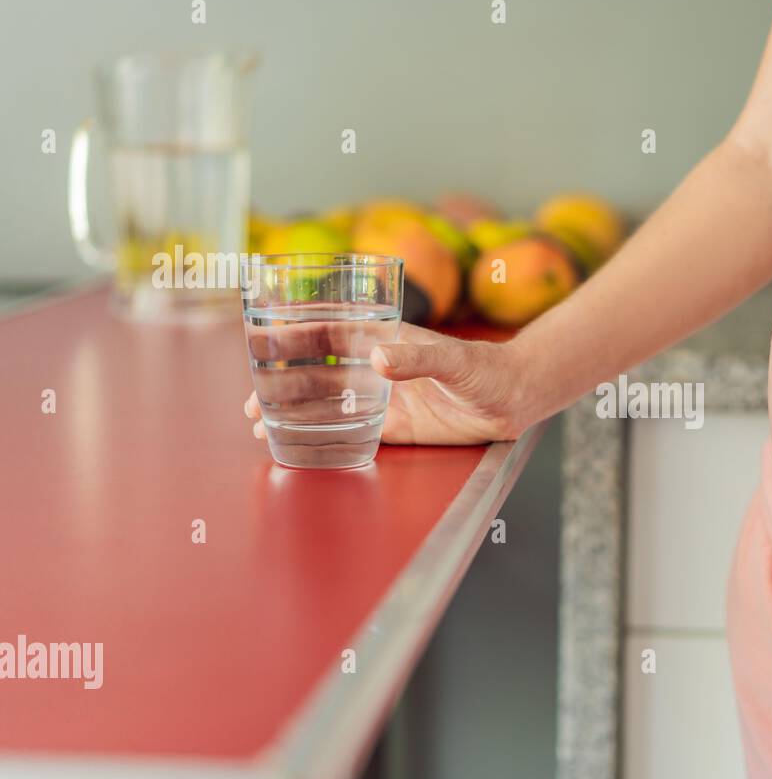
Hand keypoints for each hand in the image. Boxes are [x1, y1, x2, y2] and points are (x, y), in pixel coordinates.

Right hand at [244, 322, 531, 445]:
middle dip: (281, 385)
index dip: (292, 340)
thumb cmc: (486, 367)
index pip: (327, 334)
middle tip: (252, 403)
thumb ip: (418, 357)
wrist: (513, 398)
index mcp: (382, 338)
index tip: (261, 347)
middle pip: (316, 373)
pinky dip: (321, 437)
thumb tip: (377, 359)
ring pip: (326, 404)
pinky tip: (297, 444)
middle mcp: (374, 367)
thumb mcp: (454, 358)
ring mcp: (381, 398)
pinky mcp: (393, 427)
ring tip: (261, 426)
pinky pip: (349, 431)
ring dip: (293, 412)